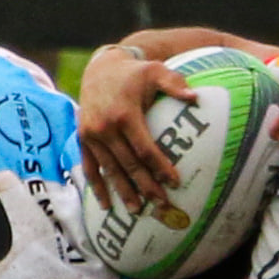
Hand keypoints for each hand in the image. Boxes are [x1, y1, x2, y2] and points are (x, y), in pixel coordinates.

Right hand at [77, 47, 195, 212]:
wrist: (100, 67)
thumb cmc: (134, 72)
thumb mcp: (155, 71)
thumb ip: (174, 83)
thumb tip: (195, 97)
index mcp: (124, 114)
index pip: (144, 149)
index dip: (159, 167)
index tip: (174, 183)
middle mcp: (105, 128)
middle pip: (129, 164)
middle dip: (146, 186)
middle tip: (161, 204)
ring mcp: (91, 135)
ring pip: (110, 170)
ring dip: (123, 192)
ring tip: (137, 211)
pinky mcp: (82, 139)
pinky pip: (89, 167)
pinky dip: (97, 187)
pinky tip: (106, 204)